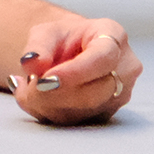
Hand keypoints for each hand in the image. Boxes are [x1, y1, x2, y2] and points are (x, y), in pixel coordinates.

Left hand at [5, 16, 139, 126]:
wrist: (71, 52)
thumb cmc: (63, 38)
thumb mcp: (46, 32)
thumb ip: (37, 45)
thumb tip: (31, 63)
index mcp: (115, 37)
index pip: (102, 58)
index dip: (74, 73)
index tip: (45, 79)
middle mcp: (125, 68)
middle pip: (94, 92)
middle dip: (54, 94)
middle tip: (28, 85)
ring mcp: (119, 95)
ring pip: (82, 111)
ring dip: (48, 104)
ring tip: (28, 86)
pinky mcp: (106, 113)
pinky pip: (76, 121)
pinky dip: (49, 112)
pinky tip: (35, 97)